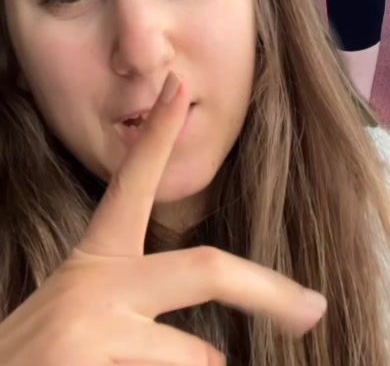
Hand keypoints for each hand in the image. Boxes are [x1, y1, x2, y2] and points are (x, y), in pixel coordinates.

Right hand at [0, 73, 326, 365]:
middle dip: (270, 290)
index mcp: (93, 264)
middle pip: (207, 268)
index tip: (178, 86)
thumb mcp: (82, 323)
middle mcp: (93, 286)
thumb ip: (136, 312)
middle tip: (314, 308)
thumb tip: (215, 351)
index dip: (157, 134)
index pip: (131, 184)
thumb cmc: (40, 365)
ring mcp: (89, 329)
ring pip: (195, 357)